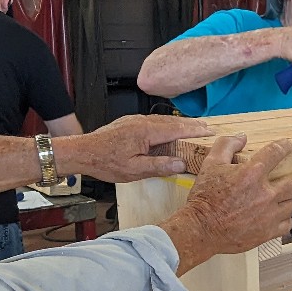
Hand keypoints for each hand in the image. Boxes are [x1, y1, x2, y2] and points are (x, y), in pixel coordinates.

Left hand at [76, 115, 212, 183]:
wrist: (83, 152)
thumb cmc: (105, 162)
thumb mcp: (134, 170)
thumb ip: (159, 166)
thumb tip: (181, 163)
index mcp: (146, 132)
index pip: (176, 129)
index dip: (194, 130)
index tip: (208, 131)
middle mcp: (141, 122)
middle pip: (171, 122)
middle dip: (190, 124)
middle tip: (206, 127)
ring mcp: (134, 120)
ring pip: (161, 120)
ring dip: (178, 123)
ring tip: (191, 127)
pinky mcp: (128, 123)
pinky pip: (151, 120)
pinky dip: (165, 123)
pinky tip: (167, 128)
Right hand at [160, 135, 291, 273]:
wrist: (201, 229)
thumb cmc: (205, 199)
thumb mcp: (210, 164)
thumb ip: (227, 145)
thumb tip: (241, 137)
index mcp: (251, 174)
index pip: (275, 153)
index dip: (284, 146)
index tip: (288, 145)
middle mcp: (264, 194)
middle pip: (290, 184)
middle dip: (283, 182)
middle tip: (274, 185)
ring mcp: (268, 215)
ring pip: (291, 204)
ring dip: (284, 201)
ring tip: (273, 201)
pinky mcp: (268, 232)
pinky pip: (287, 223)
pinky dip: (283, 219)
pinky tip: (273, 216)